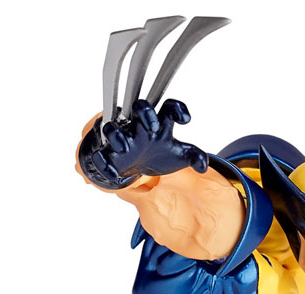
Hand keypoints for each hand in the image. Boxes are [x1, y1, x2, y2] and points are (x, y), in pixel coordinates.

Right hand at [78, 99, 207, 189]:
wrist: (139, 166)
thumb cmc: (159, 153)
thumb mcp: (179, 156)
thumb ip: (194, 157)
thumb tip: (204, 166)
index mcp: (159, 124)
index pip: (168, 108)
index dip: (177, 109)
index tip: (186, 120)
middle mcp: (139, 127)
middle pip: (139, 108)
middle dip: (144, 112)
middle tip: (152, 127)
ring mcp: (121, 139)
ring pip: (112, 128)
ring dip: (117, 136)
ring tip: (126, 149)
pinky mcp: (107, 155)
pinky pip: (100, 155)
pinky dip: (105, 164)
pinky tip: (114, 173)